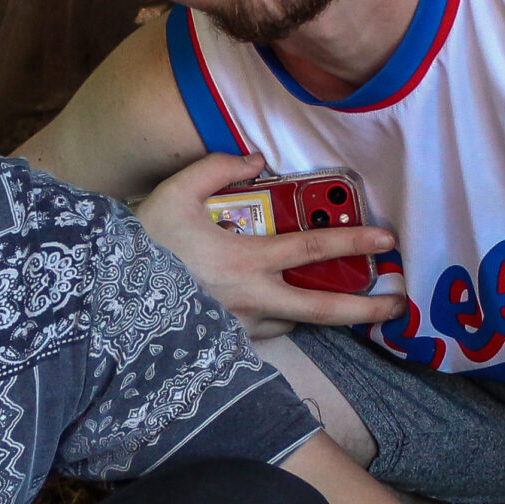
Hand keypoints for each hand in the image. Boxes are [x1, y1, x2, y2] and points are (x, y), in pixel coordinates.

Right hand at [136, 153, 407, 337]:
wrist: (105, 300)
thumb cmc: (142, 242)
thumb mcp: (175, 190)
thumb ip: (219, 167)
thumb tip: (257, 159)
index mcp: (245, 260)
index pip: (312, 249)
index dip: (353, 241)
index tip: (388, 241)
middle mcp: (250, 300)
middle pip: (322, 311)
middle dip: (366, 309)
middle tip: (399, 306)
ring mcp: (238, 328)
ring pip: (294, 323)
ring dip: (323, 316)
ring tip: (349, 306)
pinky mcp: (224, 344)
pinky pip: (265, 332)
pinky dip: (282, 320)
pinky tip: (284, 309)